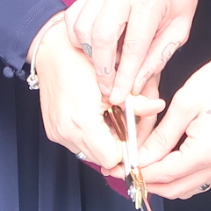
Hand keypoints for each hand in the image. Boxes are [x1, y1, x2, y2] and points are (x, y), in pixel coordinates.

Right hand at [31, 14, 155, 171]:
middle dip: (116, 145)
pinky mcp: (53, 132)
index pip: (112, 157)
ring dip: (102, 142)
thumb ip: (137, 101)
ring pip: (90, 154)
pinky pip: (77, 144)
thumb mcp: (114, 80)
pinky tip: (94, 117)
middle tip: (124, 124)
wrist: (52, 52)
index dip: (127, 148)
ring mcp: (57, 134)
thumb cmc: (81, 60)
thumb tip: (157, 107)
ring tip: (108, 117)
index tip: (133, 135)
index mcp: (83, 121)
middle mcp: (67, 133)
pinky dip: (89, 136)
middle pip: (102, 159)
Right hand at [67, 0, 210, 103]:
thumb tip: (136, 84)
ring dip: (90, 53)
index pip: (133, 46)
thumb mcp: (180, 26)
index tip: (120, 97)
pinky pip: (74, 16)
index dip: (125, 76)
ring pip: (82, 27)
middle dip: (102, 69)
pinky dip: (79, 37)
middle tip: (108, 88)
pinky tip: (94, 47)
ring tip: (107, 65)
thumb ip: (158, 56)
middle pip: (101, 37)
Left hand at [133, 26, 210, 198]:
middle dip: (146, 181)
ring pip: (187, 186)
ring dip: (163, 180)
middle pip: (175, 188)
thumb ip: (161, 135)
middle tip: (123, 169)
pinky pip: (199, 177)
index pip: (163, 174)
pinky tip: (166, 159)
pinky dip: (179, 174)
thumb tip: (140, 157)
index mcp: (207, 152)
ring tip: (141, 163)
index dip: (137, 173)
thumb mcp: (186, 102)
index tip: (116, 168)